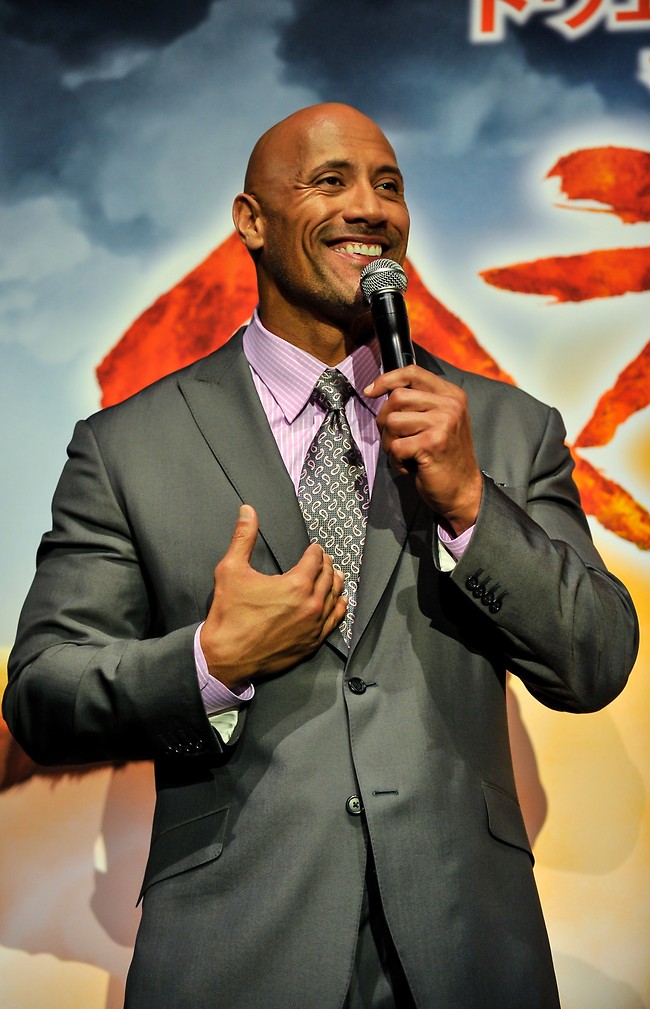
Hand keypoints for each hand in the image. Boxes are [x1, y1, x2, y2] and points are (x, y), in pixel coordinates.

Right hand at [200, 505, 346, 689]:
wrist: (226, 657)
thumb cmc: (228, 613)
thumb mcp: (231, 569)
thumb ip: (243, 537)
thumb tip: (247, 510)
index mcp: (296, 584)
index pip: (315, 560)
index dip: (315, 551)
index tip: (314, 548)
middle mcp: (312, 605)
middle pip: (328, 577)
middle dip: (326, 565)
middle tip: (324, 559)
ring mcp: (314, 626)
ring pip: (335, 598)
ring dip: (335, 584)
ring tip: (334, 575)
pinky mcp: (312, 643)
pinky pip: (334, 621)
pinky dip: (338, 608)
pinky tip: (339, 602)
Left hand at [365, 366, 481, 534]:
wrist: (463, 490)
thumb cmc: (444, 457)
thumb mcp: (438, 421)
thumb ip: (418, 403)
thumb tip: (378, 389)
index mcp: (451, 395)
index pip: (412, 372)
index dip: (387, 379)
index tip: (371, 391)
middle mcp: (450, 405)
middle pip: (397, 397)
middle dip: (385, 420)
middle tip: (396, 439)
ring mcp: (443, 422)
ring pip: (392, 421)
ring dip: (390, 443)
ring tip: (406, 454)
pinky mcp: (433, 443)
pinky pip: (395, 446)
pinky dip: (396, 461)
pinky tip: (410, 466)